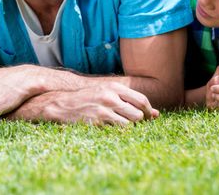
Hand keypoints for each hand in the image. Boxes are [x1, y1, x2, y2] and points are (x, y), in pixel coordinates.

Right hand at [14, 82, 157, 125]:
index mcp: (114, 87)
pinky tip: (109, 129)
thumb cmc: (87, 99)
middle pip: (138, 114)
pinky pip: (117, 131)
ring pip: (129, 124)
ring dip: (127, 128)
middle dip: (138, 121)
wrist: (62, 105)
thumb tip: (156, 114)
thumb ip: (129, 101)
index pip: (141, 100)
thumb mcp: (106, 94)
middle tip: (132, 123)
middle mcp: (110, 96)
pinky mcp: (97, 121)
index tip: (149, 118)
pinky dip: (117, 132)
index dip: (148, 111)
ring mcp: (104, 109)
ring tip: (118, 125)